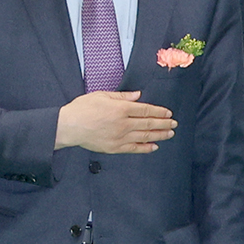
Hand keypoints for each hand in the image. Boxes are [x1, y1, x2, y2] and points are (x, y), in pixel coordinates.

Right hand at [55, 89, 175, 152]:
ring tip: (169, 134)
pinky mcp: (114, 148)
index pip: (146, 110)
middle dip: (164, 123)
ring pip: (145, 137)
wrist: (69, 126)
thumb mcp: (102, 95)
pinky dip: (145, 148)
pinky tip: (154, 146)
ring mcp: (120, 137)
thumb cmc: (83, 108)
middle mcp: (123, 124)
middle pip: (149, 124)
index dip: (159, 111)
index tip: (168, 113)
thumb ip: (122, 96)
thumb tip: (138, 96)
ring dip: (159, 135)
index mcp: (121, 109)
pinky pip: (134, 149)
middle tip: (174, 124)